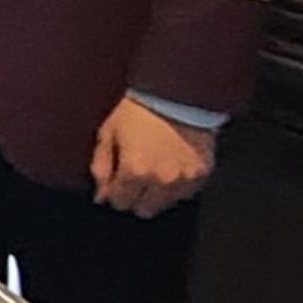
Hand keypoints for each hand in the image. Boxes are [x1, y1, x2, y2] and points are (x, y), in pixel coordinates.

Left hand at [90, 95, 214, 216]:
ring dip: (156, 193)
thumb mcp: (108, 132)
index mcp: (134, 171)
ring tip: (153, 167)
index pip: (120, 203)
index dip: (114, 192)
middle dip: (134, 197)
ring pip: (165, 204)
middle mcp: (160, 181)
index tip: (115, 181)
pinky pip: (185, 193)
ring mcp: (183, 180)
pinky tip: (170, 165)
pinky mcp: (201, 175)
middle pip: (143, 210)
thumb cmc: (138, 109)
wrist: (175, 92)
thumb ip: (101, 166)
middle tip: (133, 177)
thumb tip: (100, 196)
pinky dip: (176, 186)